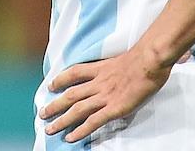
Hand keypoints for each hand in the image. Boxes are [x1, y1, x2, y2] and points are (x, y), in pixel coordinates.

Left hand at [40, 46, 173, 142]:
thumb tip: (123, 68)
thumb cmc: (146, 56)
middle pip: (71, 94)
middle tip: (43, 113)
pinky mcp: (114, 108)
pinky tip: (71, 138)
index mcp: (103, 68)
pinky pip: (93, 122)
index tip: (52, 84)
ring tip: (50, 129)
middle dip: (55, 104)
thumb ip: (120, 65)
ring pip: (77, 109)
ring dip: (61, 120)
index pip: (76, 72)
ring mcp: (105, 96)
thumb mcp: (128, 56)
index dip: (61, 79)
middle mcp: (100, 82)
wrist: (151, 59)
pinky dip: (80, 131)